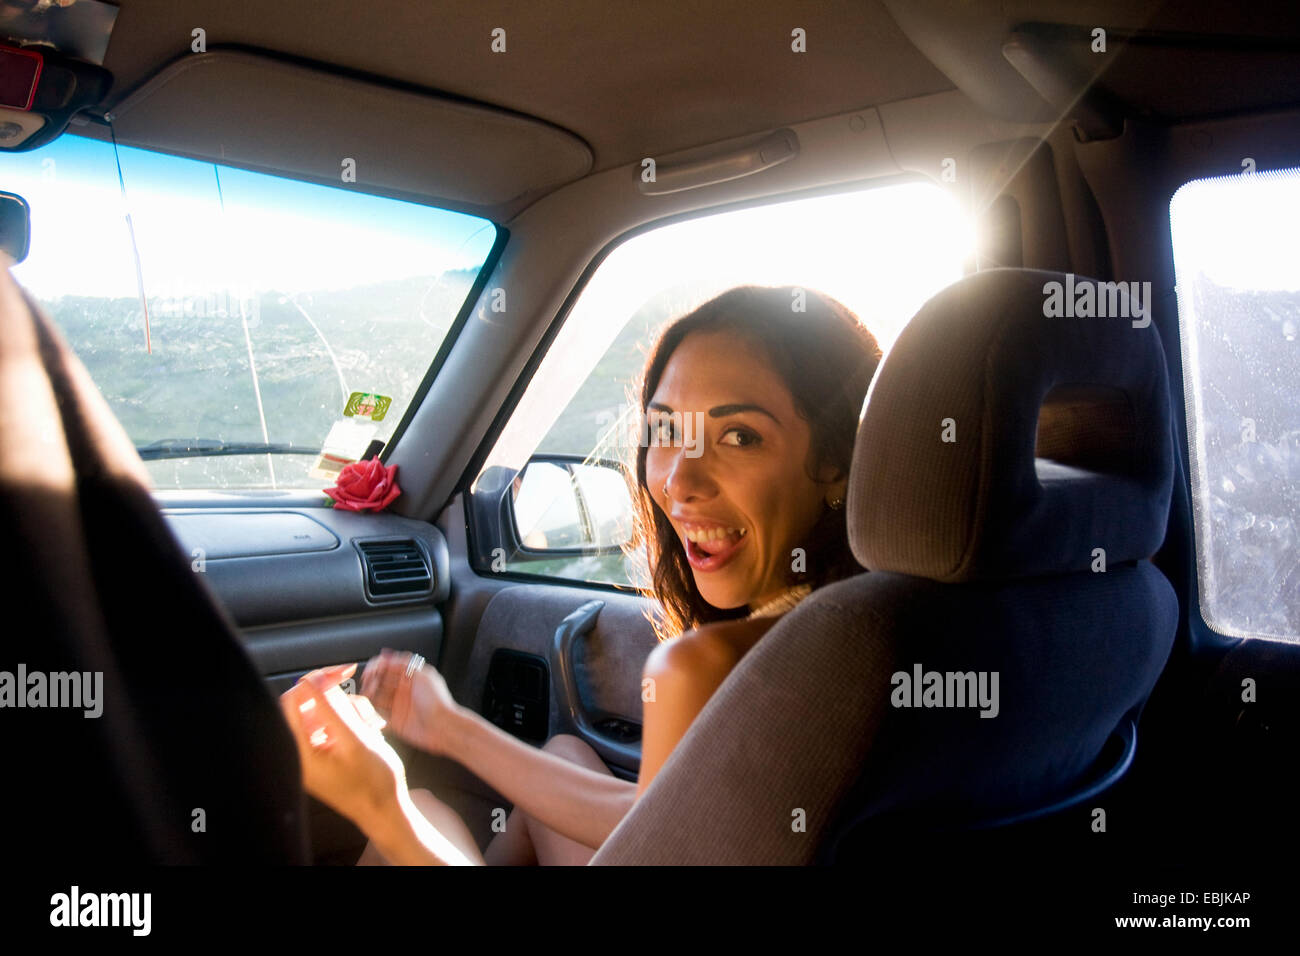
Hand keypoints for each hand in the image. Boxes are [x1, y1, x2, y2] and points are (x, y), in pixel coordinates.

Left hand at [279, 663, 406, 826]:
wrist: (385, 811)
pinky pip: (332, 726)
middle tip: (359, 686)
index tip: (342, 672)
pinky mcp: (325, 754)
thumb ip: (332, 709)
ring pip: (324, 713)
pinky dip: (350, 721)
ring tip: (371, 722)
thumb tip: (311, 681)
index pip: (293, 701)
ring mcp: (313, 753)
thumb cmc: (373, 783)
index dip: (316, 681)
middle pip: (308, 705)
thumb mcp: (356, 740)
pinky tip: (369, 728)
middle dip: (336, 695)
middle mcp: (301, 752)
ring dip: (348, 708)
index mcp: (301, 752)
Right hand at [361, 648, 458, 756]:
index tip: (369, 671)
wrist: (442, 727)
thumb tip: (386, 654)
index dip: (377, 667)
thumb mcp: (422, 675)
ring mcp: (399, 705)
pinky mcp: (396, 721)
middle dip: (372, 680)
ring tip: (366, 695)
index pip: (390, 667)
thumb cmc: (437, 701)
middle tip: (367, 683)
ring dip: (370, 695)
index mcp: (412, 677)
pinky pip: (379, 715)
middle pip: (381, 681)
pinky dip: (372, 711)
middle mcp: (404, 690)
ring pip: (378, 697)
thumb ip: (403, 663)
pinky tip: (368, 708)